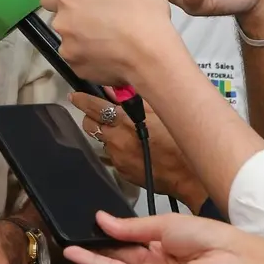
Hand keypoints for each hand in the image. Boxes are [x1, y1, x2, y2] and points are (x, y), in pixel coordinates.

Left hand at [40, 0, 183, 88]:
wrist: (154, 59)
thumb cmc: (143, 12)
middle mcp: (62, 25)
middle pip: (62, 17)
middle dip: (79, 15)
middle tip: (107, 14)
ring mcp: (69, 51)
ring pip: (71, 39)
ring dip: (84, 36)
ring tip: (113, 34)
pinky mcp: (79, 71)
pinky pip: (80, 59)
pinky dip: (92, 55)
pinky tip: (113, 51)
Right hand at [62, 211, 248, 263]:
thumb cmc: (211, 239)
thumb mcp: (165, 223)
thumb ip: (131, 227)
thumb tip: (102, 219)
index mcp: (164, 247)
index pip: (130, 241)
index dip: (109, 233)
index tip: (88, 224)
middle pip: (120, 256)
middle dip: (97, 246)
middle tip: (73, 234)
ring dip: (92, 257)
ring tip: (68, 245)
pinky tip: (80, 255)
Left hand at [69, 93, 205, 210]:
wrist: (187, 173)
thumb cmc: (177, 142)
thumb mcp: (156, 111)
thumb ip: (133, 99)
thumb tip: (116, 90)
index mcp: (124, 122)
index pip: (92, 107)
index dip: (82, 100)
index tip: (76, 96)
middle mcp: (116, 140)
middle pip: (89, 124)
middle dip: (92, 117)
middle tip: (100, 113)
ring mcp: (117, 157)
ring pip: (101, 140)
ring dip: (107, 134)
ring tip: (124, 132)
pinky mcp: (121, 170)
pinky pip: (113, 155)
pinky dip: (118, 148)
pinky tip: (133, 147)